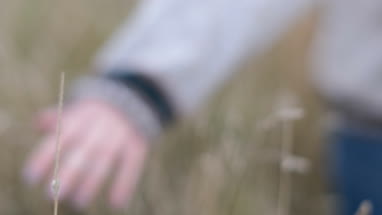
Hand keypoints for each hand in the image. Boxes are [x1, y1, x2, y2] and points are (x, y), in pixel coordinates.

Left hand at [23, 100, 148, 208]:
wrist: (135, 99)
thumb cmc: (97, 112)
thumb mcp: (78, 110)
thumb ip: (58, 118)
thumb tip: (39, 124)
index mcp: (80, 117)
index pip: (59, 138)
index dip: (44, 157)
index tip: (30, 178)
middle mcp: (99, 126)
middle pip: (82, 151)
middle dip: (66, 174)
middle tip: (52, 195)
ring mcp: (120, 134)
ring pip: (104, 160)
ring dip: (92, 182)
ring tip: (78, 202)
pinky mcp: (137, 143)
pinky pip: (131, 165)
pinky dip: (125, 184)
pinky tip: (116, 203)